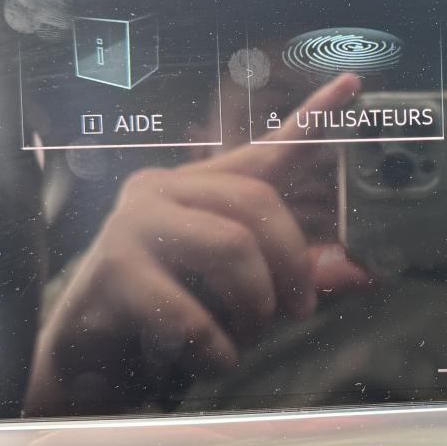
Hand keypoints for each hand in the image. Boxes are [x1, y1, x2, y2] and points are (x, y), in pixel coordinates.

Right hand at [24, 74, 362, 414]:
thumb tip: (360, 274)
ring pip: (232, 248)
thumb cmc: (166, 319)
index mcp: (196, 189)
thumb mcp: (235, 294)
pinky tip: (212, 361)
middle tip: (296, 311)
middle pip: (258, 203)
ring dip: (255, 307)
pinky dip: (218, 350)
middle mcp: (162, 191)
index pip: (264, 150)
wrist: (85, 360)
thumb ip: (290, 277)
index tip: (352, 83)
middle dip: (291, 265)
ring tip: (246, 337)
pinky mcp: (114, 272)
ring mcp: (132, 225)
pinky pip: (192, 314)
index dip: (312, 119)